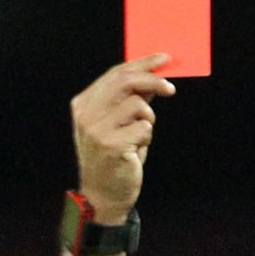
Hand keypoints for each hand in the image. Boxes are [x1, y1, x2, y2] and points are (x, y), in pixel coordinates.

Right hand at [70, 55, 175, 223]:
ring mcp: (97, 129)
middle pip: (126, 81)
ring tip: (139, 137)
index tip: (163, 59)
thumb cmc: (114, 160)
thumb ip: (130, 101)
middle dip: (153, 80)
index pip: (116, 73)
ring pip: (138, 105)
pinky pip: (144, 128)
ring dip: (148, 120)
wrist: (103, 197)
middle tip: (170, 88)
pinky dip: (146, 138)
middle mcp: (87, 113)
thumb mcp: (118, 125)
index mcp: (84, 104)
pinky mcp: (111, 144)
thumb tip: (153, 78)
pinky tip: (136, 151)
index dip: (142, 63)